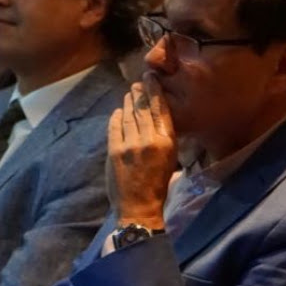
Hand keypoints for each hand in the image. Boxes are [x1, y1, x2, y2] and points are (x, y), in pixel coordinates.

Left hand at [107, 75, 175, 230]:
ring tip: (129, 94)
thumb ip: (164, 137)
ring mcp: (130, 144)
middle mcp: (149, 139)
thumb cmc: (159, 185)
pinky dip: (116, 117)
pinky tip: (118, 112)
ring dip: (128, 103)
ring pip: (128, 115)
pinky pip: (115, 127)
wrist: (139, 207)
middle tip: (137, 83)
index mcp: (167, 141)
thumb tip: (157, 117)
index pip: (161, 109)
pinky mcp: (114, 150)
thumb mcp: (170, 159)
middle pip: (143, 108)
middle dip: (140, 92)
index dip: (155, 91)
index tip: (151, 79)